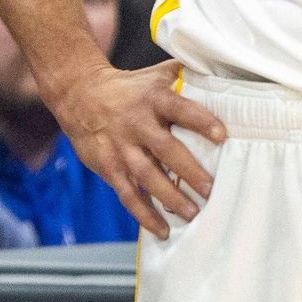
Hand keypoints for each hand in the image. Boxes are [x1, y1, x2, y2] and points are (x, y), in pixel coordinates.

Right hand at [53, 59, 225, 238]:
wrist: (78, 94)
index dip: (200, 120)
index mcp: (152, 98)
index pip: (179, 108)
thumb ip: (183, 76)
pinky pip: (128, 194)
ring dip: (170, 197)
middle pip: (165, 148)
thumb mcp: (153, 75)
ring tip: (192, 213)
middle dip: (188, 170)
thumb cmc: (129, 87)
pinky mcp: (108, 167)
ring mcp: (121, 147)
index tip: (221, 135)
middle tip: (211, 189)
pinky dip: (144, 214)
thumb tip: (222, 72)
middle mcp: (136, 123)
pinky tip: (163, 229)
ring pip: (146, 176)